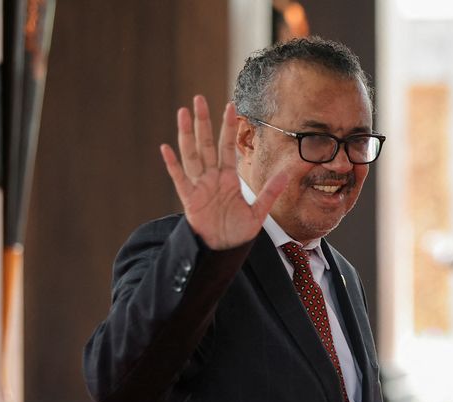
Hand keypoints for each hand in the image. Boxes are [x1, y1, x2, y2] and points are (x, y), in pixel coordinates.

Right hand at [160, 96, 288, 249]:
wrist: (224, 252)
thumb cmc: (239, 233)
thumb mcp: (259, 212)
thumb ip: (270, 192)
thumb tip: (287, 173)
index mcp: (229, 178)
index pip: (227, 146)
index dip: (228, 127)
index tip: (230, 106)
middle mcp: (213, 178)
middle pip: (206, 144)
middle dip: (203, 121)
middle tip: (199, 98)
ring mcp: (200, 187)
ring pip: (192, 155)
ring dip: (187, 134)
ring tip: (183, 112)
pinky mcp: (190, 200)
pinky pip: (179, 179)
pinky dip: (173, 164)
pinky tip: (166, 148)